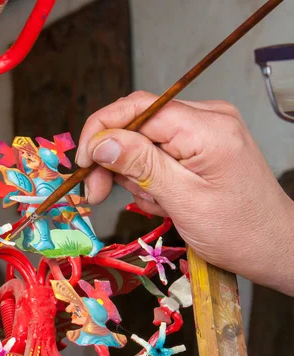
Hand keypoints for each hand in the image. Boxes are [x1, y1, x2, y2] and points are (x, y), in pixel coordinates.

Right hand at [76, 91, 293, 294]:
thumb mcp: (184, 201)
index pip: (138, 108)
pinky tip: (162, 200)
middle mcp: (206, 118)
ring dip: (134, 176)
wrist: (272, 246)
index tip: (82, 165)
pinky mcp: (199, 145)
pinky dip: (149, 178)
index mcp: (207, 127)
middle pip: (136, 123)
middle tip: (97, 195)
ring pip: (142, 140)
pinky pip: (157, 152)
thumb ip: (142, 166)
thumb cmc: (238, 232)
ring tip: (154, 204)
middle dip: (113, 160)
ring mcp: (204, 130)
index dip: (101, 131)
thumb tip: (101, 141)